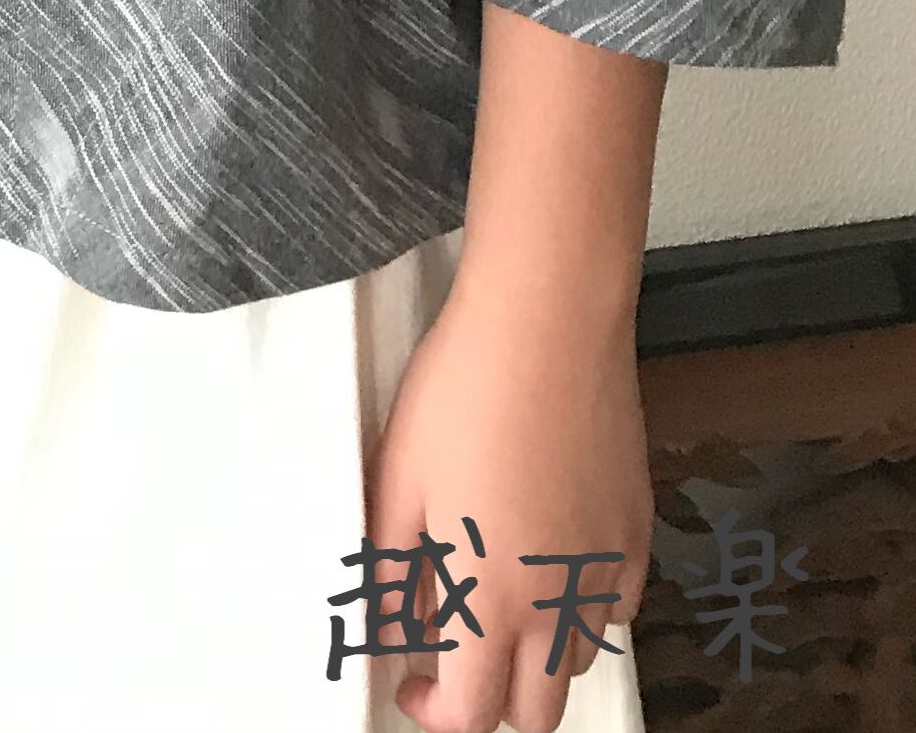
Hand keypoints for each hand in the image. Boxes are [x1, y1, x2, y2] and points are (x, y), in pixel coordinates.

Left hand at [366, 286, 654, 732]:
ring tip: (493, 594)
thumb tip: (388, 633)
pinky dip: (581, 608)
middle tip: (451, 649)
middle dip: (491, 700)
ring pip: (577, 659)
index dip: (434, 712)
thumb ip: (391, 572)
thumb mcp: (398, 482)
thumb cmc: (460, 394)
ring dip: (535, 654)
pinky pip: (615, 607)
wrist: (545, 329)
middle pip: (537, 709)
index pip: (474, 713)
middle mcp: (558, 601)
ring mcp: (607, 569)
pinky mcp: (636, 532)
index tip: (411, 682)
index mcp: (490, 597)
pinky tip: (546, 561)